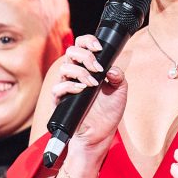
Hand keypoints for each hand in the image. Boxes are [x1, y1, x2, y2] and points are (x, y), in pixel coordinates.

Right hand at [50, 34, 127, 154]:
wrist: (100, 135)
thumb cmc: (108, 113)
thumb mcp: (120, 93)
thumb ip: (119, 78)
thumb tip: (112, 69)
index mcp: (89, 68)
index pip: (82, 45)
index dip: (88, 41)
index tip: (99, 48)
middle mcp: (76, 74)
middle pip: (71, 52)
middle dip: (85, 56)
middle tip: (97, 69)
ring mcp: (67, 86)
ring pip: (64, 67)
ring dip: (81, 72)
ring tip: (93, 84)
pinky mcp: (60, 100)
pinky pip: (58, 87)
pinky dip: (70, 86)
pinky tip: (82, 89)